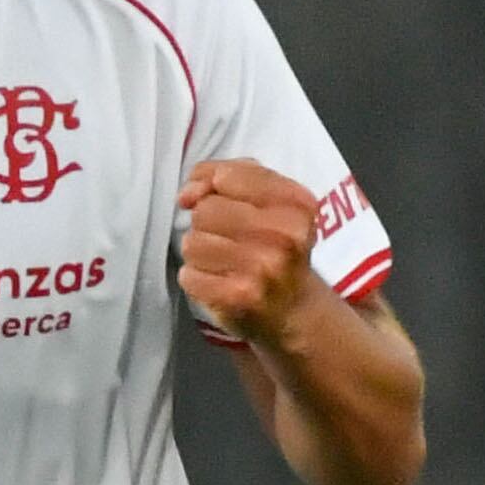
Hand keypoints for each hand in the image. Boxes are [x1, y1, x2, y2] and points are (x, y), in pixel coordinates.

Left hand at [177, 160, 325, 344]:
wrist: (295, 310)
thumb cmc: (276, 247)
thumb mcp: (272, 200)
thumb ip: (230, 175)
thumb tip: (188, 193)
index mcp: (297, 204)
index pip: (227, 176)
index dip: (211, 185)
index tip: (217, 199)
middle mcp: (285, 236)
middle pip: (206, 210)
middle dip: (207, 223)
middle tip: (229, 239)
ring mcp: (262, 269)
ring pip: (193, 242)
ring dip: (199, 252)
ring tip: (224, 261)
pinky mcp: (239, 297)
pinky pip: (189, 275)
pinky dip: (196, 278)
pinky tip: (218, 281)